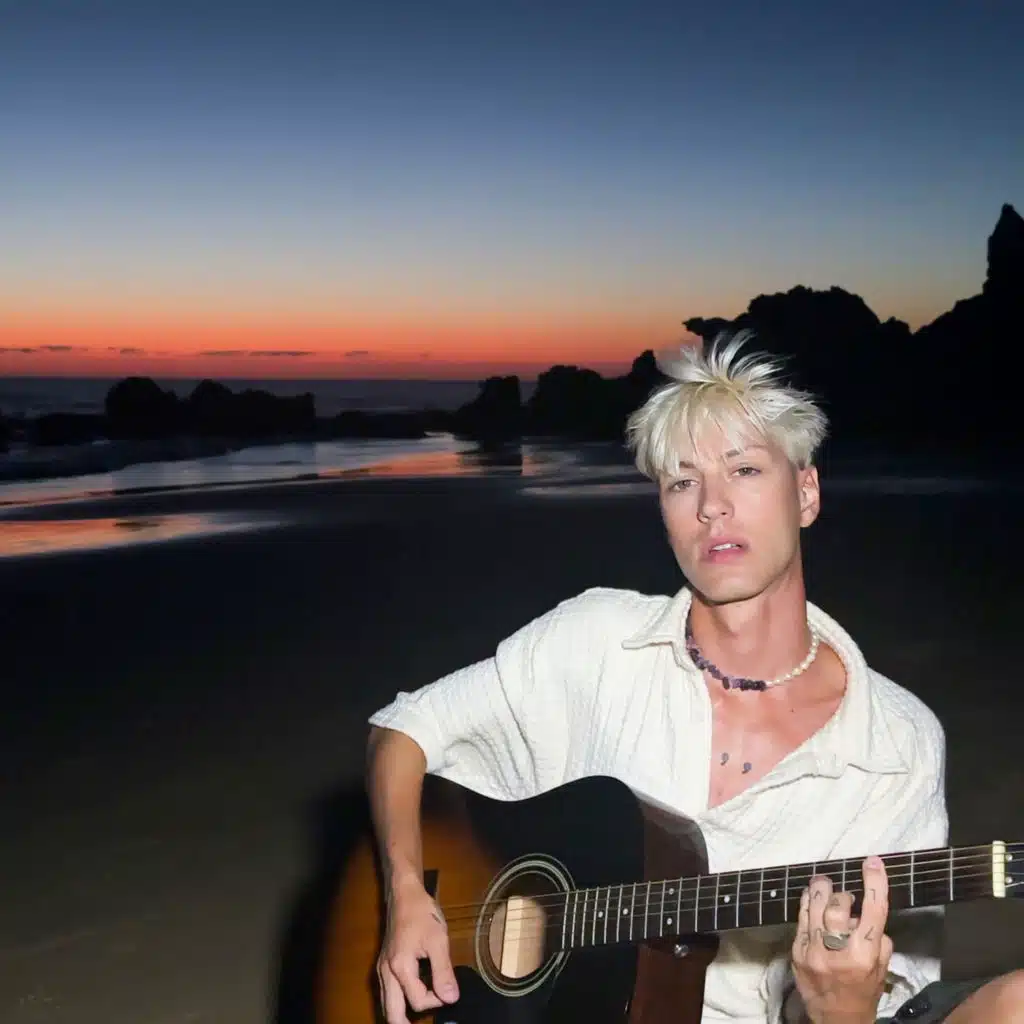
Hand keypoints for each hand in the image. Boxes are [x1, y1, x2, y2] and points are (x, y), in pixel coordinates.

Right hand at [377, 875, 459, 1023]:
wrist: (404, 894)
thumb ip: (443, 971)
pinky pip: (387, 992)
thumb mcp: (439, 940)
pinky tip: (410, 996)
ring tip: (418, 1015)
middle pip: (391, 1014)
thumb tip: (450, 999)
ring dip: (401, 1013)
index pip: (418, 1001)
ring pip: (386, 1004)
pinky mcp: (383, 964)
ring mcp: (381, 969)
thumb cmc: (422, 913)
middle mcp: (386, 973)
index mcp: (400, 968)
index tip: (449, 988)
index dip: (437, 1000)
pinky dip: (397, 1001)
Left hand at [791, 855, 893, 1023]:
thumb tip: (866, 912)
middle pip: (837, 906)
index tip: (873, 862)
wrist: (836, 1021)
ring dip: (820, 890)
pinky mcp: (797, 952)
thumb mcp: (880, 970)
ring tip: (823, 884)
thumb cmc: (862, 994)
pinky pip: (800, 918)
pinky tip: (810, 900)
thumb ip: (878, 940)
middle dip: (841, 894)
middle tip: (844, 895)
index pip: (873, 911)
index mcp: (865, 956)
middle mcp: (838, 952)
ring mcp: (813, 951)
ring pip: (814, 906)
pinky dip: (806, 904)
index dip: (874, 883)